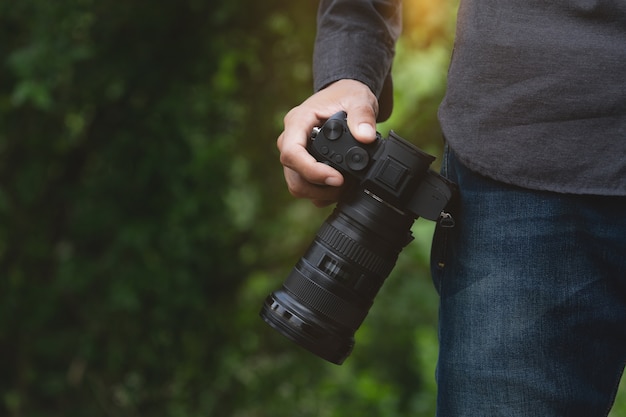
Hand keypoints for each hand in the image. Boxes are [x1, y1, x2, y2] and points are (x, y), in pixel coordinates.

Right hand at [277, 79, 378, 205]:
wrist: (344, 97)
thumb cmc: (346, 95)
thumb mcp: (358, 98)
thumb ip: (363, 116)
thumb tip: (366, 137)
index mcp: (297, 121)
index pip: (291, 152)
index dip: (311, 171)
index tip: (337, 178)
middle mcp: (289, 139)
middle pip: (293, 176)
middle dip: (319, 188)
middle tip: (345, 186)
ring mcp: (295, 155)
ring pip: (297, 185)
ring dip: (320, 193)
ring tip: (344, 187)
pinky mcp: (301, 165)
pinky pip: (304, 187)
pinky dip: (321, 193)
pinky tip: (339, 187)